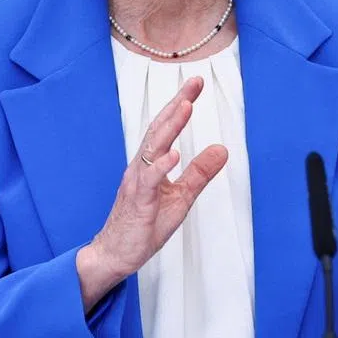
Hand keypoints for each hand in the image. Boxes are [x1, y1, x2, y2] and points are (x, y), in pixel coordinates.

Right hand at [76, 76, 227, 311]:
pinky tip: (174, 154)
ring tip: (186, 107)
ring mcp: (137, 183)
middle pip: (159, 129)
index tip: (196, 83)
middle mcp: (141, 167)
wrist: (115, 254)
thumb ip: (199, 173)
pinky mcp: (137, 203)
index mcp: (151, 163)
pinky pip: (148, 181)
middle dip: (177, 104)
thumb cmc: (144, 225)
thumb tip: (222, 149)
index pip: (166, 128)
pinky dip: (161, 167)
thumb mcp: (181, 197)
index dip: (180, 104)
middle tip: (194, 83)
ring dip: (170, 127)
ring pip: (153, 149)